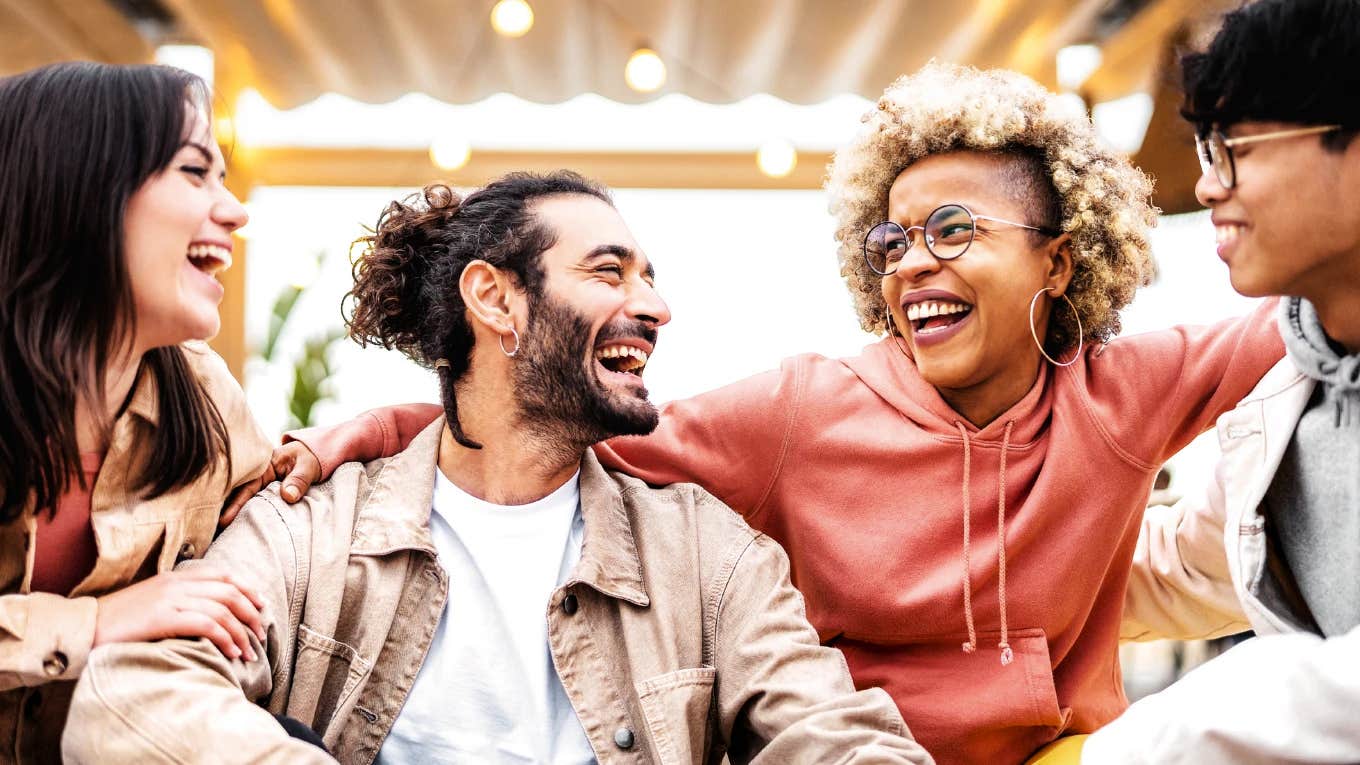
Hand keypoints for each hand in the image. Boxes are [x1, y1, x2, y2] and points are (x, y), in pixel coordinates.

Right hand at [94, 568, 266, 661]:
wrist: (84, 627)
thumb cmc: (119, 621)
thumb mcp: (152, 602)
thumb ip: (178, 601)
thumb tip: (209, 615)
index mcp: (175, 577)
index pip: (223, 575)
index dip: (247, 589)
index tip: (261, 605)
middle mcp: (176, 583)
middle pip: (229, 591)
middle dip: (251, 612)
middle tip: (260, 633)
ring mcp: (170, 599)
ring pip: (222, 608)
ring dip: (241, 632)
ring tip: (249, 651)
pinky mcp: (163, 618)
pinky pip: (206, 624)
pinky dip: (224, 638)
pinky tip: (231, 652)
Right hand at [219, 441, 322, 527]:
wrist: (314, 455)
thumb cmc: (309, 459)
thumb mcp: (307, 466)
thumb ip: (299, 479)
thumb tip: (288, 496)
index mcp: (263, 468)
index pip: (246, 487)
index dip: (235, 504)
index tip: (225, 520)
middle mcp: (256, 477)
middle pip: (237, 496)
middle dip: (224, 513)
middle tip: (214, 532)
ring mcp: (259, 487)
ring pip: (242, 502)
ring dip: (232, 516)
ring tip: (218, 536)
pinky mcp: (263, 494)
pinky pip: (252, 505)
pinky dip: (243, 516)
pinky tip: (234, 530)